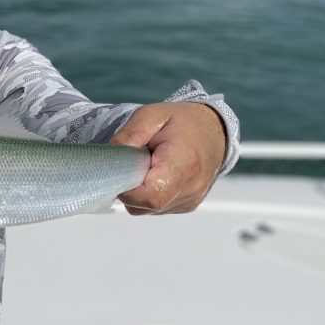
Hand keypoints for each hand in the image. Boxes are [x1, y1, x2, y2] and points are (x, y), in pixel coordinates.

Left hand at [109, 102, 226, 214]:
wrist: (214, 130)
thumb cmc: (182, 122)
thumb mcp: (151, 115)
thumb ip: (129, 135)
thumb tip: (109, 159)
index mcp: (184, 163)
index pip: (151, 195)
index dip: (128, 188)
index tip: (122, 170)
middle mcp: (192, 187)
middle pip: (146, 205)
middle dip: (130, 188)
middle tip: (133, 164)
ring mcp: (191, 200)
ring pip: (149, 209)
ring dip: (139, 192)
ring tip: (148, 167)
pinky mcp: (187, 206)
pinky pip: (157, 209)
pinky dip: (149, 195)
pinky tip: (156, 175)